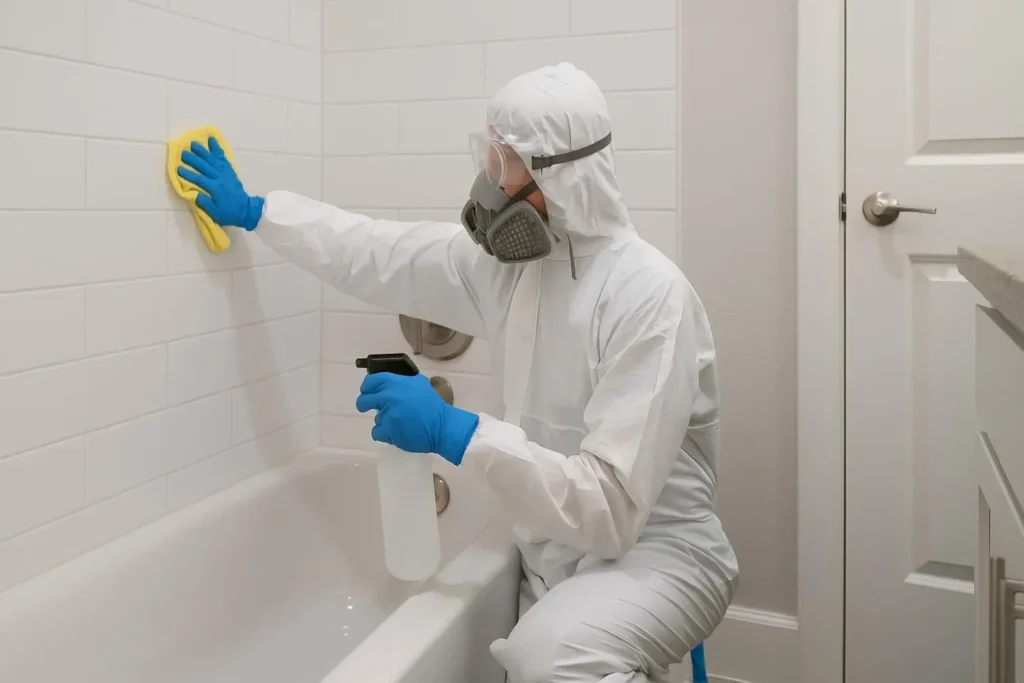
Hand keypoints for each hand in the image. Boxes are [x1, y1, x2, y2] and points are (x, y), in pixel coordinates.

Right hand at [177, 137, 264, 231]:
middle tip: (183, 152)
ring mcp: (226, 173)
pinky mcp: (230, 171)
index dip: (188, 174)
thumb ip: (204, 203)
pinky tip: (212, 141)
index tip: (178, 169)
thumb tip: (194, 193)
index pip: (199, 179)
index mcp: (215, 189)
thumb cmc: (229, 213)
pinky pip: (223, 158)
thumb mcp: (215, 213)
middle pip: (204, 166)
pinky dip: (217, 149)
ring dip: (203, 151)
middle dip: (193, 159)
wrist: (247, 210)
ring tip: (194, 143)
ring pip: (213, 159)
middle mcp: (220, 178)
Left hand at [356, 373, 479, 465]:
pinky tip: (396, 432)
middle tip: (369, 407)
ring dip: (384, 421)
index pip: (371, 381)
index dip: (366, 387)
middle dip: (364, 404)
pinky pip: (377, 432)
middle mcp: (390, 396)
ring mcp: (388, 414)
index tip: (367, 392)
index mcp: (397, 383)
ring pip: (375, 418)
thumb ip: (401, 382)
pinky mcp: (389, 430)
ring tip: (400, 423)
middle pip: (364, 400)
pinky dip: (384, 434)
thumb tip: (385, 384)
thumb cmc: (433, 405)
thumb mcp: (419, 384)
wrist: (442, 426)